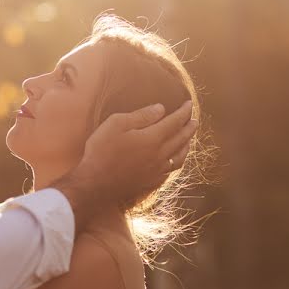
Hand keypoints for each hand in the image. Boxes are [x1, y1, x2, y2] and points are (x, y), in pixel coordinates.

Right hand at [53, 101, 197, 227]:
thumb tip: (161, 109)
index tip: (190, 104)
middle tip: (194, 120)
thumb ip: (141, 116)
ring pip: (180, 156)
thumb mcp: (116, 124)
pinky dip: (177, 161)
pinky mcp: (151, 181)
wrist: (94, 184)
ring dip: (187, 145)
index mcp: (153, 138)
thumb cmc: (102, 150)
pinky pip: (171, 170)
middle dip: (189, 127)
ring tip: (189, 139)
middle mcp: (160, 155)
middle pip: (181, 139)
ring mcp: (156, 170)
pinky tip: (174, 160)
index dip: (184, 112)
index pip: (175, 122)